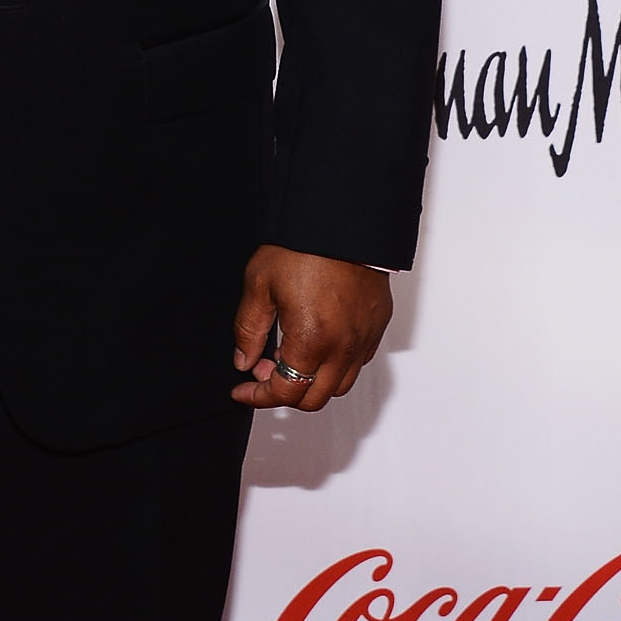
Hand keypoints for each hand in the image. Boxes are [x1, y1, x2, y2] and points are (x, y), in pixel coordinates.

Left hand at [231, 245, 391, 410]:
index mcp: (312, 341)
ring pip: (340, 386)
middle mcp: (343, 347)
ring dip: (312, 382)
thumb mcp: (260, 286)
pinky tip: (317, 342)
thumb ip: (248, 330)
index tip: (243, 390)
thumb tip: (243, 360)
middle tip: (263, 368)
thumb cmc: (304, 246)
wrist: (344, 220)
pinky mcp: (377, 326)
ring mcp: (364, 338)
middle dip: (284, 393)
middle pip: (314, 399)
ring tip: (290, 355)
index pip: (285, 392)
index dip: (258, 397)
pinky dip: (335, 365)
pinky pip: (358, 362)